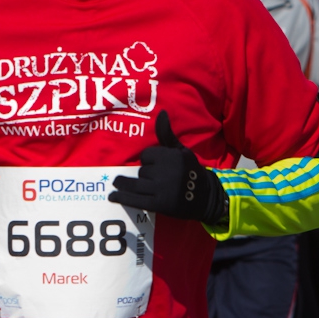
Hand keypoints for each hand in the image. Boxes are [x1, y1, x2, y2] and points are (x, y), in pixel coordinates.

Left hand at [109, 112, 224, 223]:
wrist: (205, 197)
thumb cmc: (189, 171)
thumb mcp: (181, 151)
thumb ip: (167, 134)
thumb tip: (161, 113)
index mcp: (172, 157)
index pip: (146, 156)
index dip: (147, 160)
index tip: (152, 165)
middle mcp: (167, 173)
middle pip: (141, 171)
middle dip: (142, 174)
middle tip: (147, 178)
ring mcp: (162, 190)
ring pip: (135, 184)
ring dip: (123, 184)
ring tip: (115, 183)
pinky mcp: (160, 204)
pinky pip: (136, 200)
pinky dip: (122, 198)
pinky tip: (113, 196)